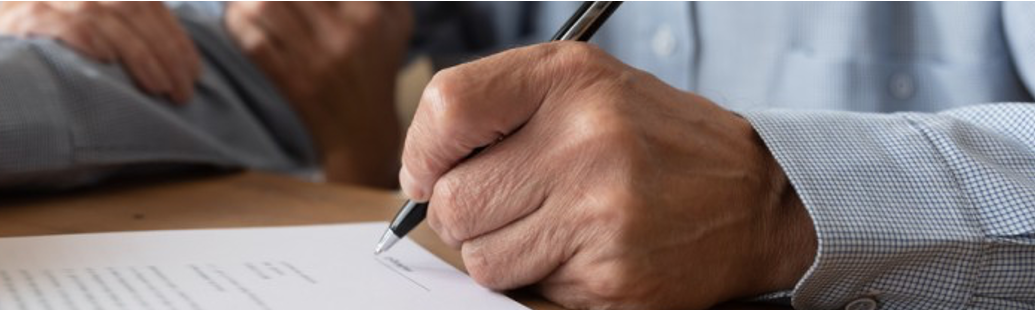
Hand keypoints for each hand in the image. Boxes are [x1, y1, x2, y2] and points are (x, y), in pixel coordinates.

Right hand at [0, 1, 199, 102]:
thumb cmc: (33, 75)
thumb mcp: (80, 54)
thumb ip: (117, 48)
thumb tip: (173, 75)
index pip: (145, 4)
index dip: (175, 38)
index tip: (193, 72)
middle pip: (132, 9)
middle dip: (166, 51)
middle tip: (183, 90)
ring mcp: (43, 2)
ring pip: (105, 16)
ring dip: (140, 54)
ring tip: (161, 88)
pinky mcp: (18, 19)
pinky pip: (62, 22)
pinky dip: (88, 39)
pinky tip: (107, 60)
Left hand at [226, 2, 411, 187]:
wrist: (361, 129)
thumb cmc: (376, 64)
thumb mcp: (395, 19)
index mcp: (370, 12)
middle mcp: (344, 32)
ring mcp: (315, 58)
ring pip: (267, 7)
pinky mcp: (290, 79)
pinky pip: (253, 41)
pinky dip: (237, 22)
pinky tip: (235, 12)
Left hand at [399, 42, 816, 308]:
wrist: (757, 198)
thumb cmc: (652, 140)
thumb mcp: (582, 87)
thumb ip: (497, 109)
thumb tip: (420, 172)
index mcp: (570, 80)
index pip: (448, 109)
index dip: (423, 151)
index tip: (430, 171)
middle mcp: (586, 140)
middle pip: (453, 200)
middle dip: (462, 213)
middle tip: (504, 205)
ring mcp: (600, 213)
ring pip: (480, 258)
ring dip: (500, 252)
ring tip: (551, 226)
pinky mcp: (611, 276)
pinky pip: (526, 289)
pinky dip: (541, 277)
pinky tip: (583, 250)